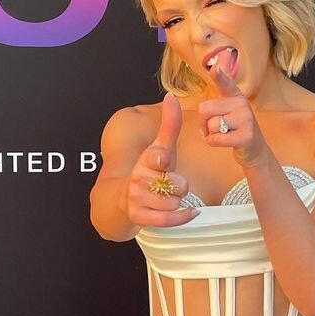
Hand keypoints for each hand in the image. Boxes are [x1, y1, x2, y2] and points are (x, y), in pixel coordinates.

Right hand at [126, 93, 198, 226]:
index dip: (160, 159)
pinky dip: (183, 217)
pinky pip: (168, 220)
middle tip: (172, 185)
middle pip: (177, 185)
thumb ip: (169, 125)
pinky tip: (192, 212)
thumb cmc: (149, 171)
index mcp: (146, 160)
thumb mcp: (160, 148)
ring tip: (170, 197)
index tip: (162, 160)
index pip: (156, 158)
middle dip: (181, 186)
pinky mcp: (140, 218)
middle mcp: (139, 179)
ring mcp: (138, 199)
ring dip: (179, 202)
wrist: (121, 199)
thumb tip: (171, 95)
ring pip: (174, 203)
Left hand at [198, 59, 268, 167]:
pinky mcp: (246, 137)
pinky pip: (215, 139)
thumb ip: (223, 87)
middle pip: (205, 109)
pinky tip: (224, 142)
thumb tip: (217, 63)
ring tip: (222, 134)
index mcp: (235, 96)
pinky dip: (213, 142)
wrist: (254, 150)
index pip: (226, 83)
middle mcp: (242, 104)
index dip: (220, 76)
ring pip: (211, 125)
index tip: (214, 68)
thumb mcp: (230, 106)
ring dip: (210, 133)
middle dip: (203, 121)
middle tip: (214, 126)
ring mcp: (246, 120)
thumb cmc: (235, 127)